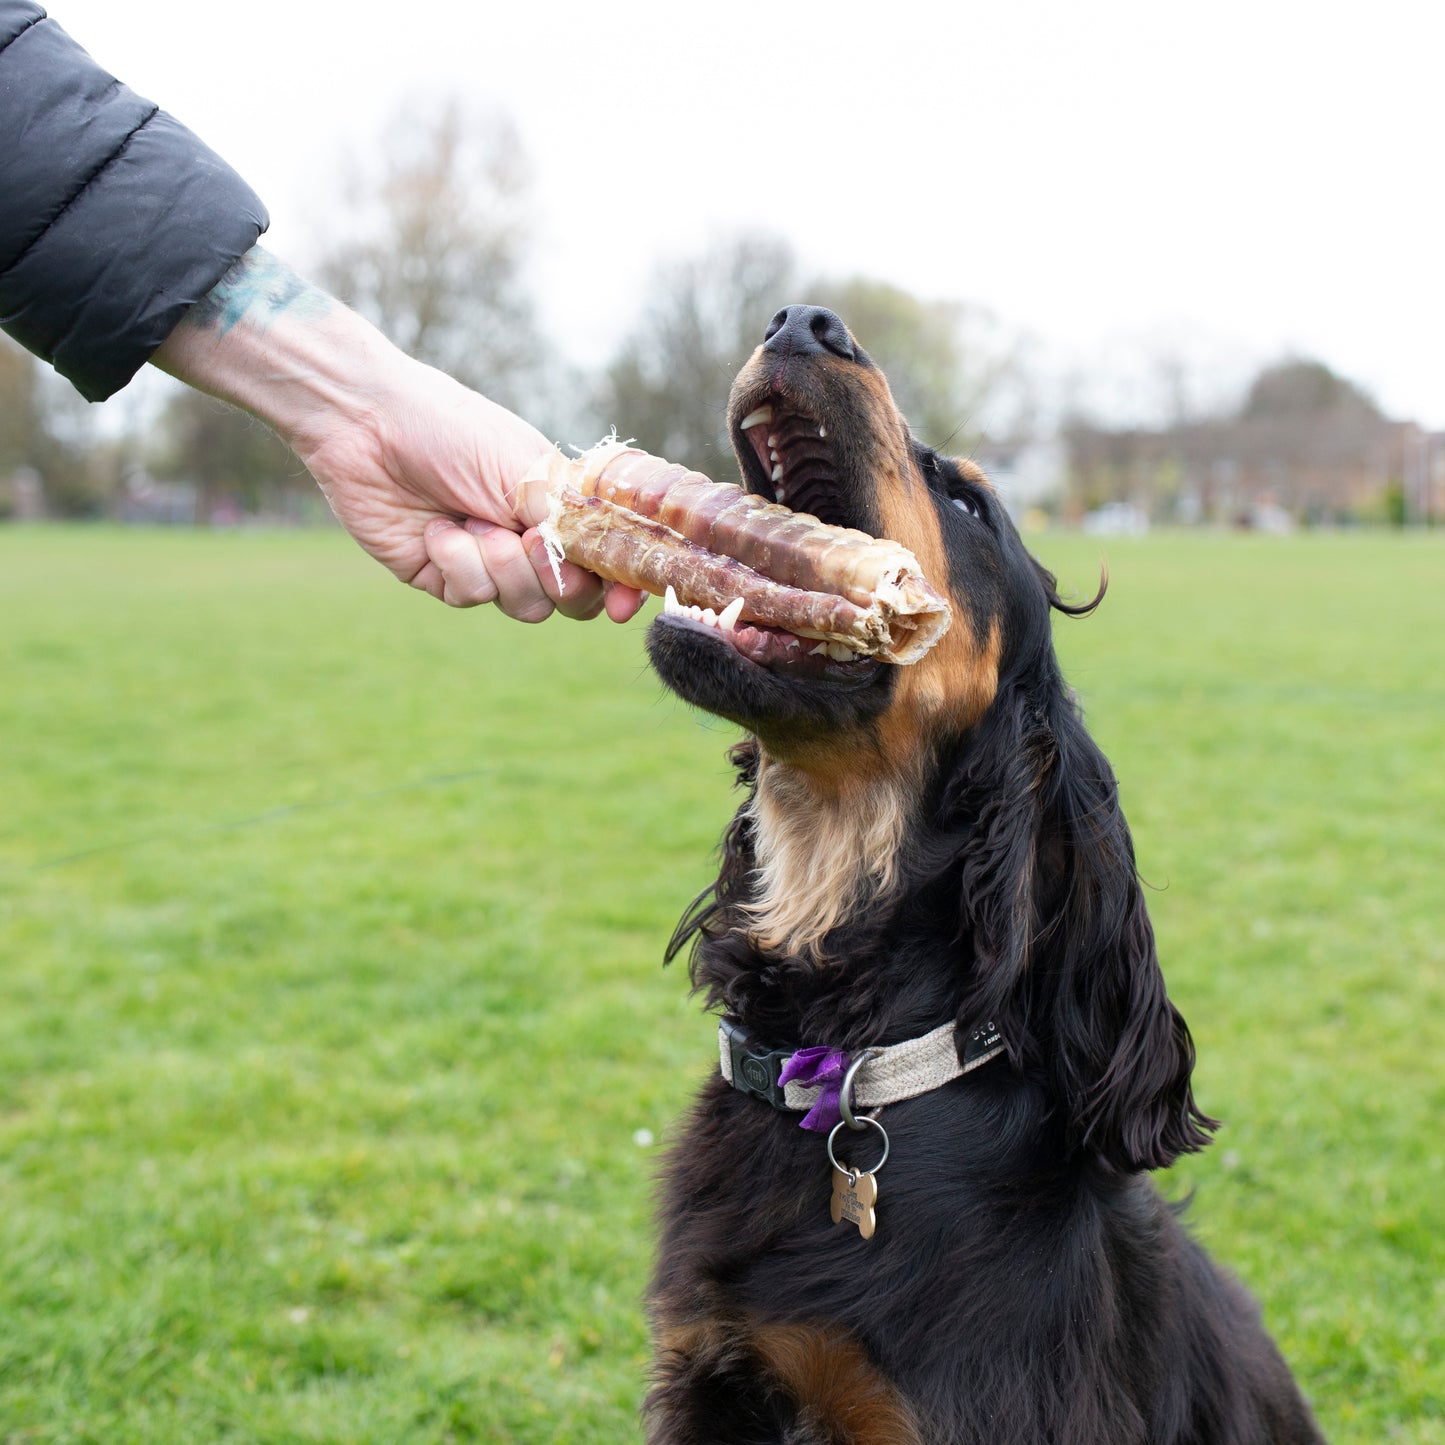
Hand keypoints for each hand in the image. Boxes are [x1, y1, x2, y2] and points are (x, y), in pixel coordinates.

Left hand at [298, 355, 644, 622]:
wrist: (368, 426)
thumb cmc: (452, 432)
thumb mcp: (527, 470)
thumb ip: (570, 521)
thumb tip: (606, 573)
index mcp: (557, 508)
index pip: (605, 562)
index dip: (620, 588)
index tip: (623, 604)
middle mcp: (527, 540)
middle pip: (572, 599)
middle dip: (555, 579)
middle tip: (526, 542)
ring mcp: (486, 563)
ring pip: (526, 606)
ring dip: (502, 566)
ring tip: (471, 521)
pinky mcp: (442, 577)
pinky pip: (472, 596)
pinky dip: (457, 561)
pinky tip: (436, 527)